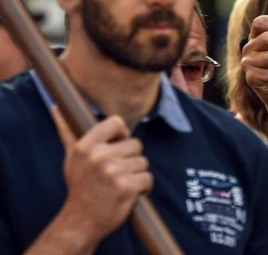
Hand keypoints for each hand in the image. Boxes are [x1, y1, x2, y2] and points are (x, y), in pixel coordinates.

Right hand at [52, 110, 151, 245]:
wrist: (81, 221)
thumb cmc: (80, 186)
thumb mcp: (72, 158)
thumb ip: (68, 132)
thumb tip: (57, 109)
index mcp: (85, 146)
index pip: (116, 122)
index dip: (122, 134)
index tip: (117, 147)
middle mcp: (98, 157)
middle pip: (135, 144)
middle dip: (130, 159)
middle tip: (114, 174)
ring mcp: (112, 172)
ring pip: (143, 162)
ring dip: (136, 174)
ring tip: (119, 184)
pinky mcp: (126, 187)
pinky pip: (148, 178)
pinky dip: (143, 188)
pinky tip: (128, 193)